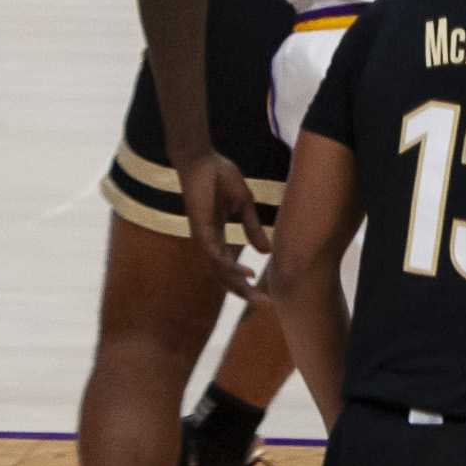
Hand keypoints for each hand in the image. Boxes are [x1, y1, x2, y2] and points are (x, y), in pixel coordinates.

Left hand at [180, 151, 269, 295]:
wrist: (201, 160)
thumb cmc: (219, 177)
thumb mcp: (245, 204)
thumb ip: (252, 228)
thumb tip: (266, 252)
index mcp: (218, 237)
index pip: (231, 268)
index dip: (247, 282)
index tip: (265, 293)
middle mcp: (208, 243)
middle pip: (225, 277)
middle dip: (245, 292)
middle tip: (264, 305)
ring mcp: (203, 238)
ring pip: (219, 272)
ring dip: (238, 284)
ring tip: (255, 292)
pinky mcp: (200, 230)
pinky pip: (214, 255)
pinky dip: (228, 267)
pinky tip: (243, 273)